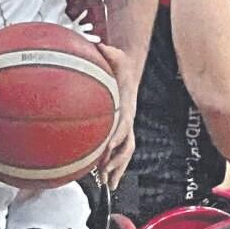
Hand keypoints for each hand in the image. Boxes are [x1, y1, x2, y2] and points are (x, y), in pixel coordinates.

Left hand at [97, 43, 136, 187]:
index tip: (106, 149)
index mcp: (126, 108)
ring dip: (116, 169)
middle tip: (106, 176)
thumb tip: (100, 44)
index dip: (115, 138)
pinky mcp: (119, 130)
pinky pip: (116, 150)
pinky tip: (101, 176)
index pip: (123, 125)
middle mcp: (128, 120)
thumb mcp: (117, 56)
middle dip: (117, 163)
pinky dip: (110, 164)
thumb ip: (110, 52)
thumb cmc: (121, 66)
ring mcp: (125, 127)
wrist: (129, 71)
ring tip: (108, 184)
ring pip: (124, 153)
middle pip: (126, 146)